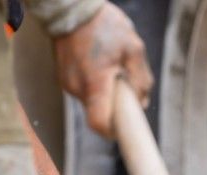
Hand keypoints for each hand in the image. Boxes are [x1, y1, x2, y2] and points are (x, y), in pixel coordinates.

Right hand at [53, 4, 152, 138]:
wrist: (70, 7)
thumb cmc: (103, 25)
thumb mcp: (133, 49)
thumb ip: (141, 79)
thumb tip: (142, 102)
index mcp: (94, 84)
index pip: (99, 123)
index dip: (113, 131)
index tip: (124, 127)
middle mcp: (76, 87)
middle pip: (98, 112)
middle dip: (114, 106)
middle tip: (126, 87)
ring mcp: (67, 82)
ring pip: (92, 100)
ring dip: (105, 92)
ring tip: (112, 68)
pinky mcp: (63, 76)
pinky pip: (84, 89)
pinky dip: (95, 84)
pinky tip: (101, 65)